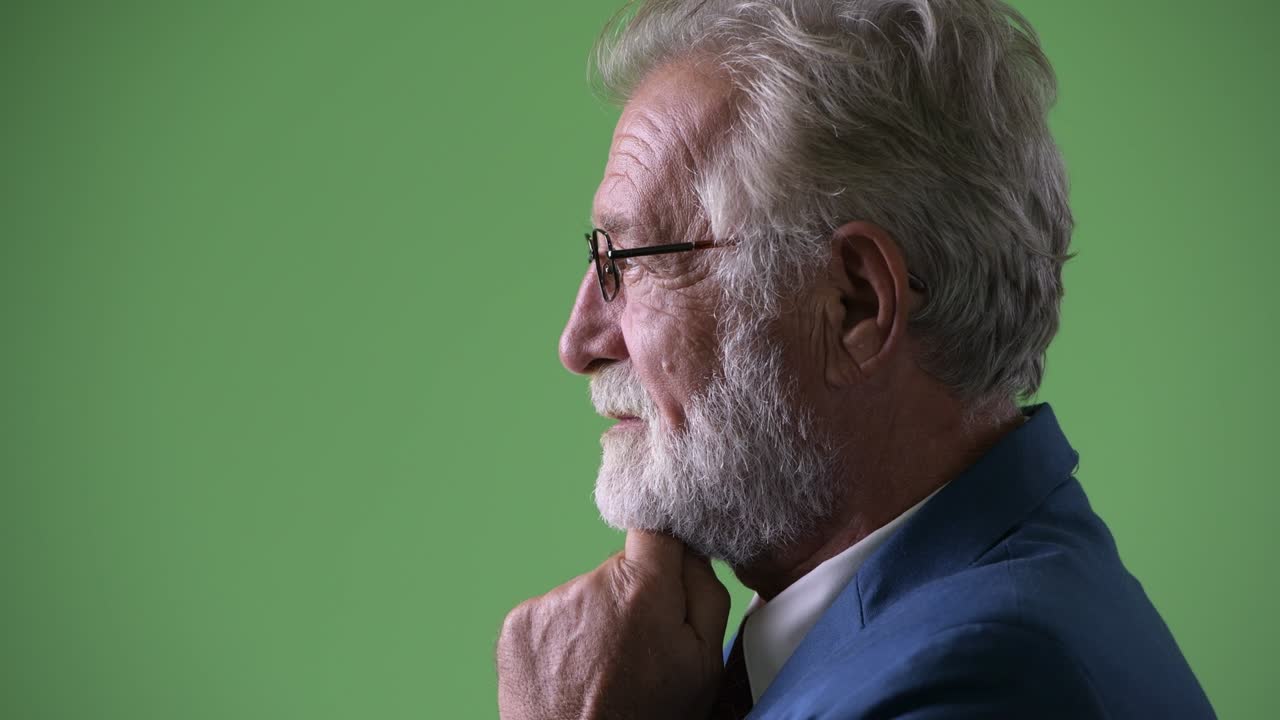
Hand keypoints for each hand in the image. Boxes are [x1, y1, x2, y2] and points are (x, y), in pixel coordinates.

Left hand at [496, 530, 730, 718]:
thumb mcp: (705, 664)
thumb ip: (706, 591)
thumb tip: (692, 550)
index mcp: (643, 589)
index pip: (653, 522)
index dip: (664, 536)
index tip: (667, 548)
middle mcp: (589, 585)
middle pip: (621, 567)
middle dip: (634, 595)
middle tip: (639, 647)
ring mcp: (548, 604)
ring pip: (586, 592)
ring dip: (596, 619)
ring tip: (603, 669)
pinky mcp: (518, 624)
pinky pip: (552, 614)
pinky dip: (564, 638)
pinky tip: (574, 673)